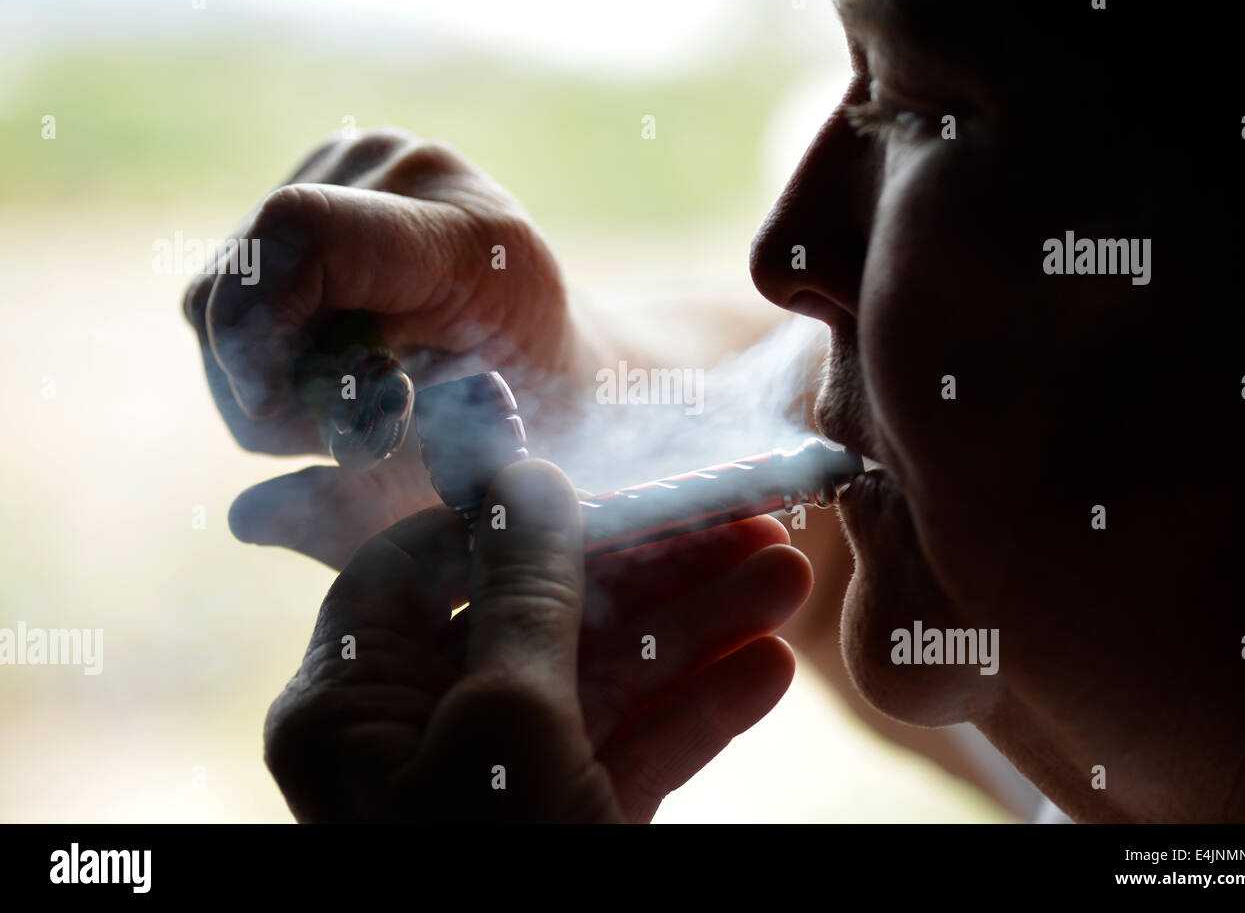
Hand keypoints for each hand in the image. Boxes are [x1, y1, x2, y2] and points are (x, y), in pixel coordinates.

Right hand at [183, 128, 606, 567]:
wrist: (558, 360)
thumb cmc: (531, 425)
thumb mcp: (469, 458)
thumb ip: (382, 464)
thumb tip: (247, 506)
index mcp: (468, 235)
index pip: (301, 234)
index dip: (254, 331)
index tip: (273, 415)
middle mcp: (404, 170)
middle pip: (236, 280)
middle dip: (258, 383)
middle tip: (333, 435)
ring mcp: (355, 162)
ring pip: (217, 290)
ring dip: (258, 374)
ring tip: (342, 402)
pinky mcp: (316, 178)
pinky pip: (231, 280)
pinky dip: (263, 344)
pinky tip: (329, 360)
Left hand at [264, 460, 811, 821]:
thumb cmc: (490, 872)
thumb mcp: (505, 726)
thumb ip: (521, 595)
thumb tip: (528, 478)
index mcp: (353, 707)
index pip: (422, 567)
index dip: (511, 517)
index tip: (600, 481)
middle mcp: (416, 736)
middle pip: (535, 613)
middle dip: (643, 567)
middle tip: (736, 518)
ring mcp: (497, 783)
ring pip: (597, 677)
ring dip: (693, 626)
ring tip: (785, 575)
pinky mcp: (565, 824)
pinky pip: (630, 749)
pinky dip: (697, 710)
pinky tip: (768, 669)